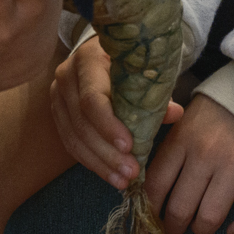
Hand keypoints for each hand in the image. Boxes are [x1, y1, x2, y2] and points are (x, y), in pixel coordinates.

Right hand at [47, 33, 179, 188]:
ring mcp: (58, 96)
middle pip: (82, 122)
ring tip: (122, 180)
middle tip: (131, 172)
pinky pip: (71, 143)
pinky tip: (110, 175)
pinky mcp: (58, 114)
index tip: (129, 146)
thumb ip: (155, 92)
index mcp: (87, 59)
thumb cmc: (127, 60)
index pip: (92, 98)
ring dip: (100, 163)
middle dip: (107, 152)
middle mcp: (66, 76)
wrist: (101, 53)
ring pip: (74, 137)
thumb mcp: (141, 68)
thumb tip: (175, 114)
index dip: (109, 125)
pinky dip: (91, 162)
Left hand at [144, 91, 233, 233]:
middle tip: (175, 229)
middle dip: (174, 227)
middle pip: (181, 208)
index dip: (150, 210)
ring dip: (202, 230)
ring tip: (201, 227)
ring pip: (211, 217)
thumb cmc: (215, 114)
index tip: (152, 218)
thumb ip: (166, 152)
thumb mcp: (183, 123)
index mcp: (181, 139)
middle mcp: (206, 153)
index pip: (155, 186)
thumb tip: (142, 189)